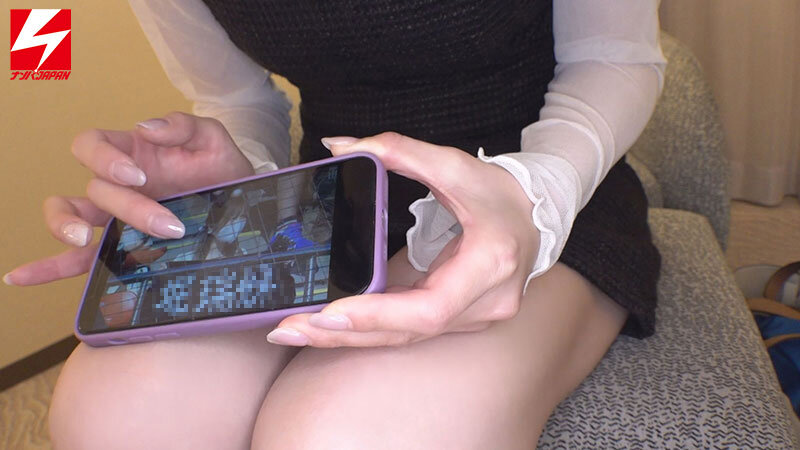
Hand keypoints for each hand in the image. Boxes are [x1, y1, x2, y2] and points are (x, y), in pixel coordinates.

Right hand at [4, 112, 253, 285]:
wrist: (243, 210)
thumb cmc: (223, 170)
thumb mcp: (212, 140)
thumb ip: (184, 126)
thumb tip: (146, 126)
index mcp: (132, 153)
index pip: (92, 144)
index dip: (104, 157)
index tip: (136, 175)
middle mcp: (116, 185)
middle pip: (95, 190)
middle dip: (129, 207)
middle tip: (168, 225)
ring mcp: (114, 218)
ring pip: (69, 217)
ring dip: (66, 227)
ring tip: (83, 239)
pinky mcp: (120, 248)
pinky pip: (75, 259)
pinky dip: (47, 268)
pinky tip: (20, 277)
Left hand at [267, 132, 539, 346]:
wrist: (538, 216)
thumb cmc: (499, 193)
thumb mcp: (454, 164)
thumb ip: (397, 151)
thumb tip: (339, 146)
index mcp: (489, 266)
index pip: (429, 308)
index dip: (378, 315)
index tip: (329, 313)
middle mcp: (485, 304)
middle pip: (407, 333)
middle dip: (345, 333)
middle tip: (287, 329)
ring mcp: (474, 319)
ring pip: (405, 339)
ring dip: (349, 337)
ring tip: (294, 330)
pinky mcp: (459, 319)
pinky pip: (409, 331)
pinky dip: (369, 329)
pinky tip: (330, 326)